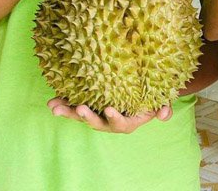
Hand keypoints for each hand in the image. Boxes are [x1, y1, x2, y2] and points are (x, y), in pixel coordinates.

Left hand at [47, 98, 171, 133]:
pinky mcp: (89, 105)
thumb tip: (164, 115)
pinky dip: (65, 103)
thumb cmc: (150, 99)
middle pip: (97, 122)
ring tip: (54, 107)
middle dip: (87, 116)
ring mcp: (97, 114)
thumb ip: (163, 109)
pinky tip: (53, 100)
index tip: (109, 109)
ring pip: (82, 115)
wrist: (139, 94)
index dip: (115, 117)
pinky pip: (75, 106)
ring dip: (68, 111)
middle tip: (79, 109)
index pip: (120, 123)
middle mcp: (109, 121)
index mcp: (127, 122)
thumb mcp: (160, 102)